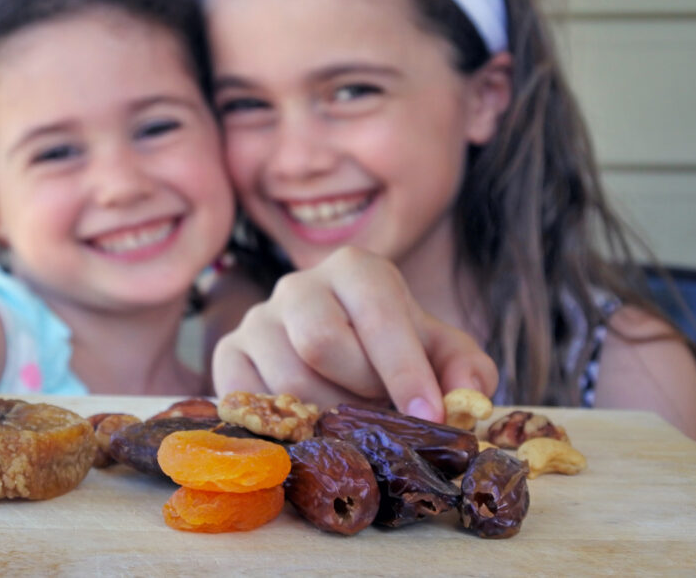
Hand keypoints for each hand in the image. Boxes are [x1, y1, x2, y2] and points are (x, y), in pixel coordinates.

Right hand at [211, 247, 497, 421]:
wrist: (338, 348)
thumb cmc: (392, 350)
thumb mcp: (439, 352)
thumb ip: (464, 369)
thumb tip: (466, 398)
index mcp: (355, 268)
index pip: (376, 315)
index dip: (404, 369)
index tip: (427, 415)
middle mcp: (298, 285)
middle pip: (321, 343)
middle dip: (360, 392)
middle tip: (382, 414)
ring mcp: (257, 319)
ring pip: (286, 380)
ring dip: (328, 417)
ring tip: (350, 423)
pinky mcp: (229, 353)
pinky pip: (250, 401)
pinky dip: (285, 426)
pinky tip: (311, 427)